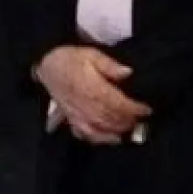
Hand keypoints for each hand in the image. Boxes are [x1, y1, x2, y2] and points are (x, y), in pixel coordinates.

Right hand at [35, 46, 150, 144]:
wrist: (46, 64)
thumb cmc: (70, 58)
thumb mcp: (91, 54)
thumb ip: (110, 65)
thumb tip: (128, 72)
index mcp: (92, 88)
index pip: (118, 103)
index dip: (134, 109)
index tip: (147, 110)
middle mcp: (86, 104)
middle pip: (112, 118)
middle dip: (128, 120)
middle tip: (141, 119)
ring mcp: (77, 114)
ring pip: (101, 128)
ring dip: (118, 130)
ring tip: (130, 127)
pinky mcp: (71, 119)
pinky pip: (85, 134)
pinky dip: (99, 139)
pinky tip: (112, 139)